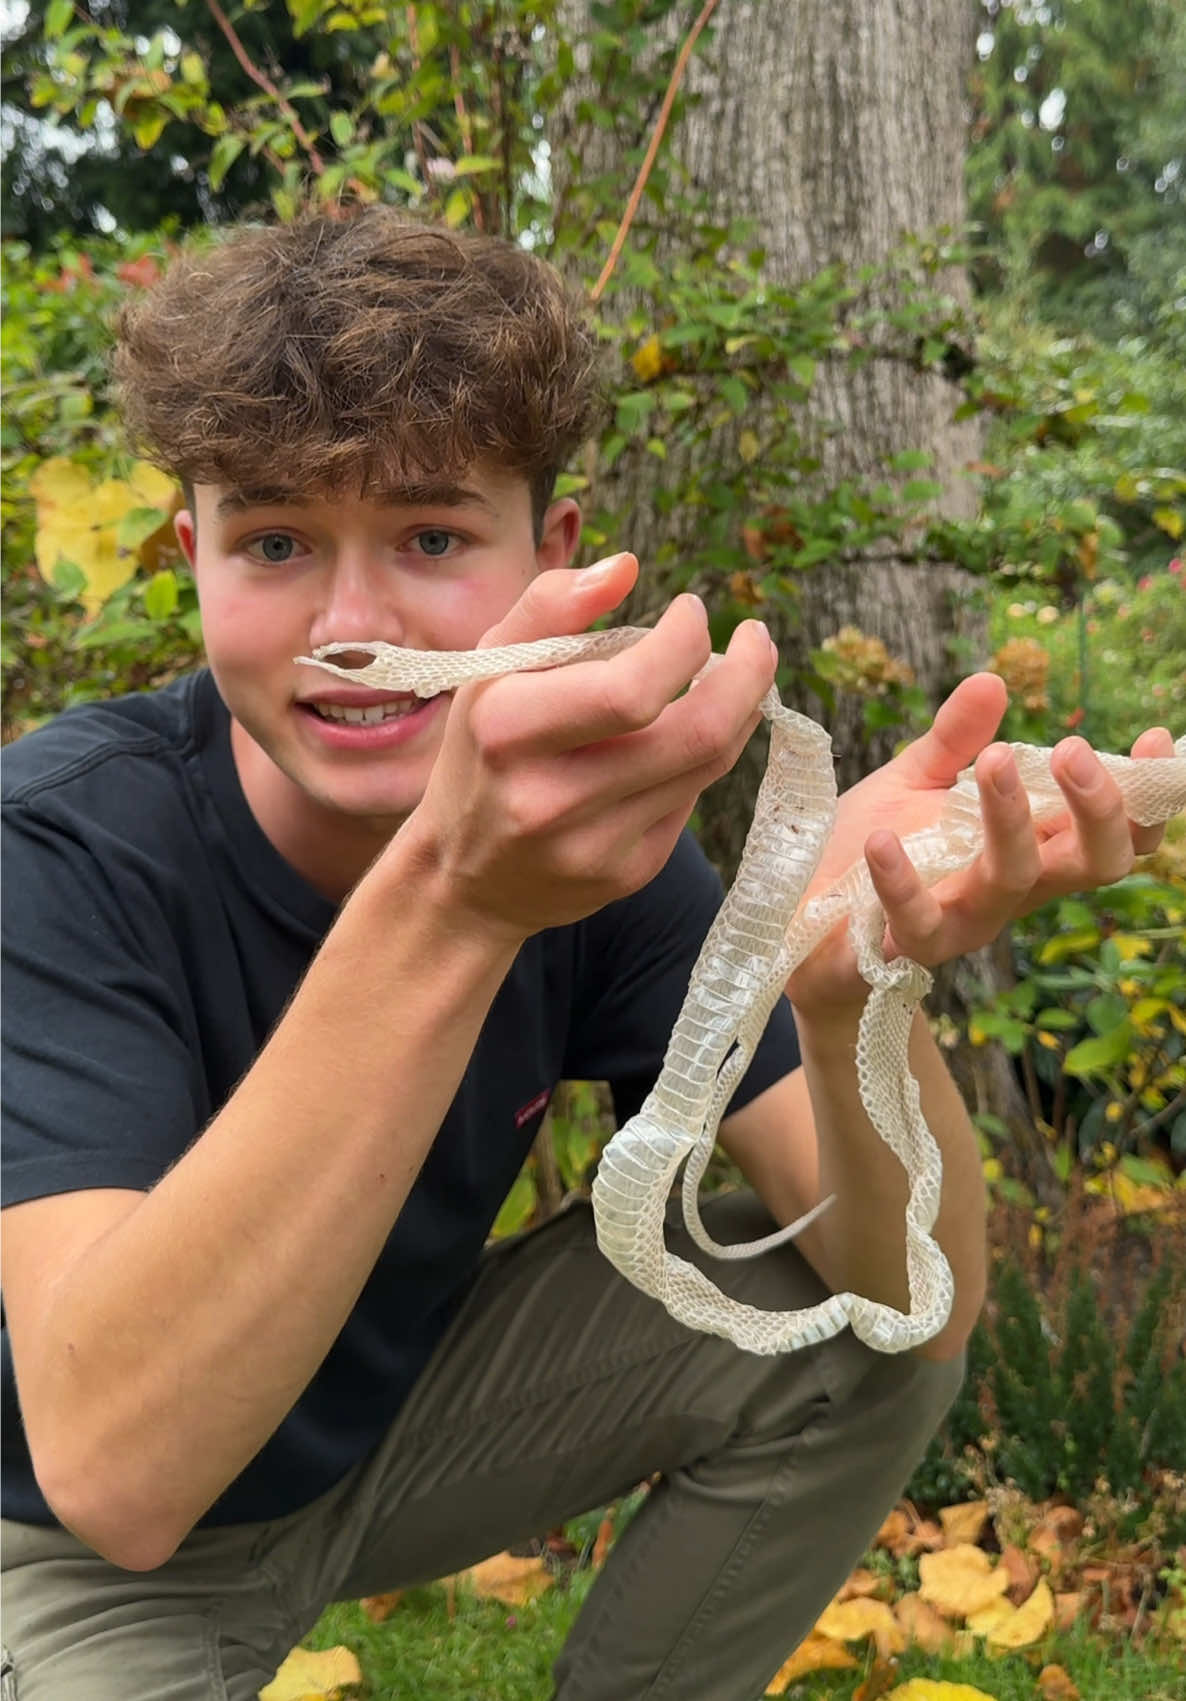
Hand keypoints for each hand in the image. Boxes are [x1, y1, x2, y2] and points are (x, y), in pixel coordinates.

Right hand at [402, 554, 777, 940]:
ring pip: (707, 765)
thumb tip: (626, 567)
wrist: (463, 879)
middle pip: (695, 733)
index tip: (690, 611)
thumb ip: (550, 606)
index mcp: (509, 731)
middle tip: (756, 639)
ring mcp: (594, 845)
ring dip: (738, 710)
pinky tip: (686, 736)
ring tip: (735, 676)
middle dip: (747, 675)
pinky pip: (691, 800)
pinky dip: (701, 757)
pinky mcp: (626, 872)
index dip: (684, 642)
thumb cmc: (481, 753)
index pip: (632, 689)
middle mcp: (551, 796)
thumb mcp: (489, 668)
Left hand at [787, 672, 1174, 1014]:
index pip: (1116, 833)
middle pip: (1096, 863)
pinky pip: (917, 922)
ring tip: (993, 759)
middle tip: (1075, 748)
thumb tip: (993, 681)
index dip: (1148, 796)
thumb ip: (954, 740)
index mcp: (1030, 847)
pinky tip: (883, 840)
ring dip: (1010, 818)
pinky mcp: (904, 949)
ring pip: (1014, 879)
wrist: (800, 923)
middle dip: (1099, 806)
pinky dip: (902, 881)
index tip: (1158, 740)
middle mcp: (1012, 889)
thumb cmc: (869, 850)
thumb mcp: (913, 782)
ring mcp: (964, 922)